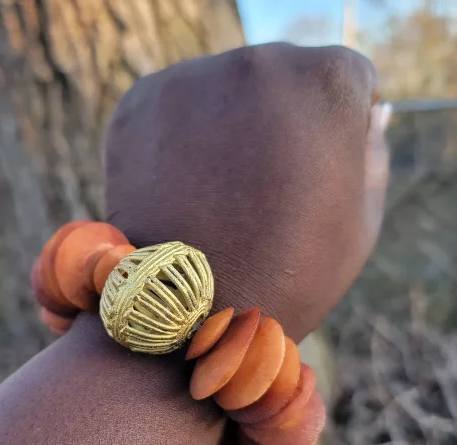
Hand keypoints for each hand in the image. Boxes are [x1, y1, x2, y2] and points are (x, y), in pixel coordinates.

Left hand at [104, 43, 389, 342]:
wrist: (190, 314)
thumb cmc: (289, 275)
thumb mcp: (360, 220)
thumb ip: (372, 151)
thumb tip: (371, 110)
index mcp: (326, 84)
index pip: (345, 80)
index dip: (333, 132)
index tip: (312, 173)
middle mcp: (255, 62)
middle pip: (281, 77)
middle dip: (280, 121)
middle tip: (262, 187)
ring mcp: (189, 79)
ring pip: (224, 87)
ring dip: (229, 124)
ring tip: (221, 192)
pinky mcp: (139, 104)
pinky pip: (177, 105)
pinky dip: (184, 134)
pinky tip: (185, 184)